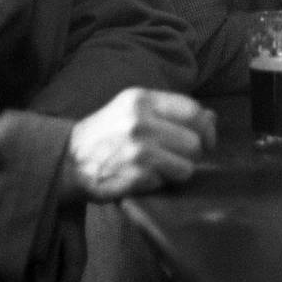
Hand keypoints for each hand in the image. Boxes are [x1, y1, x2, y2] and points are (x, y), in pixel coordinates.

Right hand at [64, 88, 216, 201]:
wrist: (68, 158)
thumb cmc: (107, 131)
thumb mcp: (135, 109)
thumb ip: (172, 110)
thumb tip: (212, 117)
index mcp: (142, 99)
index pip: (192, 110)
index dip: (206, 127)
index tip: (206, 140)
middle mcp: (141, 122)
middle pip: (193, 142)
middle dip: (191, 153)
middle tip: (175, 155)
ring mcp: (137, 150)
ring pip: (186, 166)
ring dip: (177, 171)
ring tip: (159, 167)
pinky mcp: (134, 176)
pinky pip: (166, 183)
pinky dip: (159, 183)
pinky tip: (143, 176)